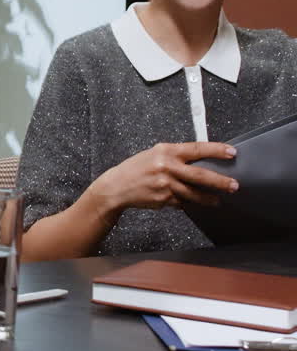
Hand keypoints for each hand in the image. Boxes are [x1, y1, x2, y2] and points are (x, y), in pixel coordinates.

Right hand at [87, 141, 237, 214]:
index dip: (216, 150)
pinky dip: (187, 202)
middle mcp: (166, 167)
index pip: (197, 148)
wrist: (116, 187)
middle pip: (200, 175)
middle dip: (220, 181)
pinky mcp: (163, 199)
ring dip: (208, 198)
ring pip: (194, 193)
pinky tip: (189, 202)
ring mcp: (165, 184)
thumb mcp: (154, 154)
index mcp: (166, 151)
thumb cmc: (136, 169)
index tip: (231, 152)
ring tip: (217, 201)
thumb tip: (200, 160)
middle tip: (234, 185)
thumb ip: (175, 156)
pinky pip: (182, 202)